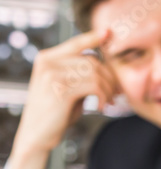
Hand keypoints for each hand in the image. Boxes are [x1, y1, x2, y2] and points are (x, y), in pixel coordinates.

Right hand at [7, 29, 119, 168]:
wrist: (37, 135)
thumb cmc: (55, 113)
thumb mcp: (67, 89)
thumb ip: (80, 75)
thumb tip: (105, 67)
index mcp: (48, 58)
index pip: (75, 43)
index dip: (92, 37)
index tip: (109, 33)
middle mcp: (48, 62)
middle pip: (92, 60)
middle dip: (109, 77)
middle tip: (116, 94)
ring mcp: (52, 74)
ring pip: (95, 73)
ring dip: (108, 88)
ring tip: (109, 101)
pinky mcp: (60, 88)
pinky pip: (93, 85)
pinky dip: (103, 96)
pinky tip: (101, 107)